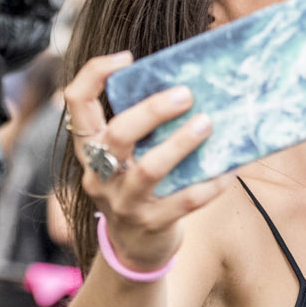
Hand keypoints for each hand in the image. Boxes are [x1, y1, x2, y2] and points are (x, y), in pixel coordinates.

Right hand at [62, 51, 230, 272]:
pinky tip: (229, 168)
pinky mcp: (152, 224)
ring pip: (149, 169)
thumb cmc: (138, 186)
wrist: (134, 250)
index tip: (126, 57)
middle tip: (186, 93)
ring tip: (208, 124)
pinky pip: (184, 200)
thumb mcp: (126, 155)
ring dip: (181, 144)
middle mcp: (99, 173)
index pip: (76, 102)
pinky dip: (209, 183)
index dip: (94, 74)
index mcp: (89, 147)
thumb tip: (189, 82)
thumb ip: (141, 125)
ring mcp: (124, 202)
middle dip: (151, 110)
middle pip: (117, 134)